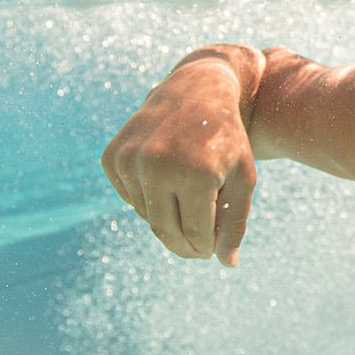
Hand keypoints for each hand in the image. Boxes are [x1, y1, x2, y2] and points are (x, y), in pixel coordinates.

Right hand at [101, 59, 258, 265]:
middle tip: (197, 247)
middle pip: (165, 231)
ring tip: (187, 205)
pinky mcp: (112, 157)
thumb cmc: (226, 138)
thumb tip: (227, 265)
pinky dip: (147, 200)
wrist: (195, 90)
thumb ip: (235, 224)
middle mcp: (158, 166)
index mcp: (195, 174)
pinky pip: (129, 198)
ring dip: (166, 220)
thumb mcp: (242, 178)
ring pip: (146, 217)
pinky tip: (165, 182)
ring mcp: (130, 159)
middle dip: (184, 246)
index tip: (212, 247)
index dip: (206, 247)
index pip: (196, 236)